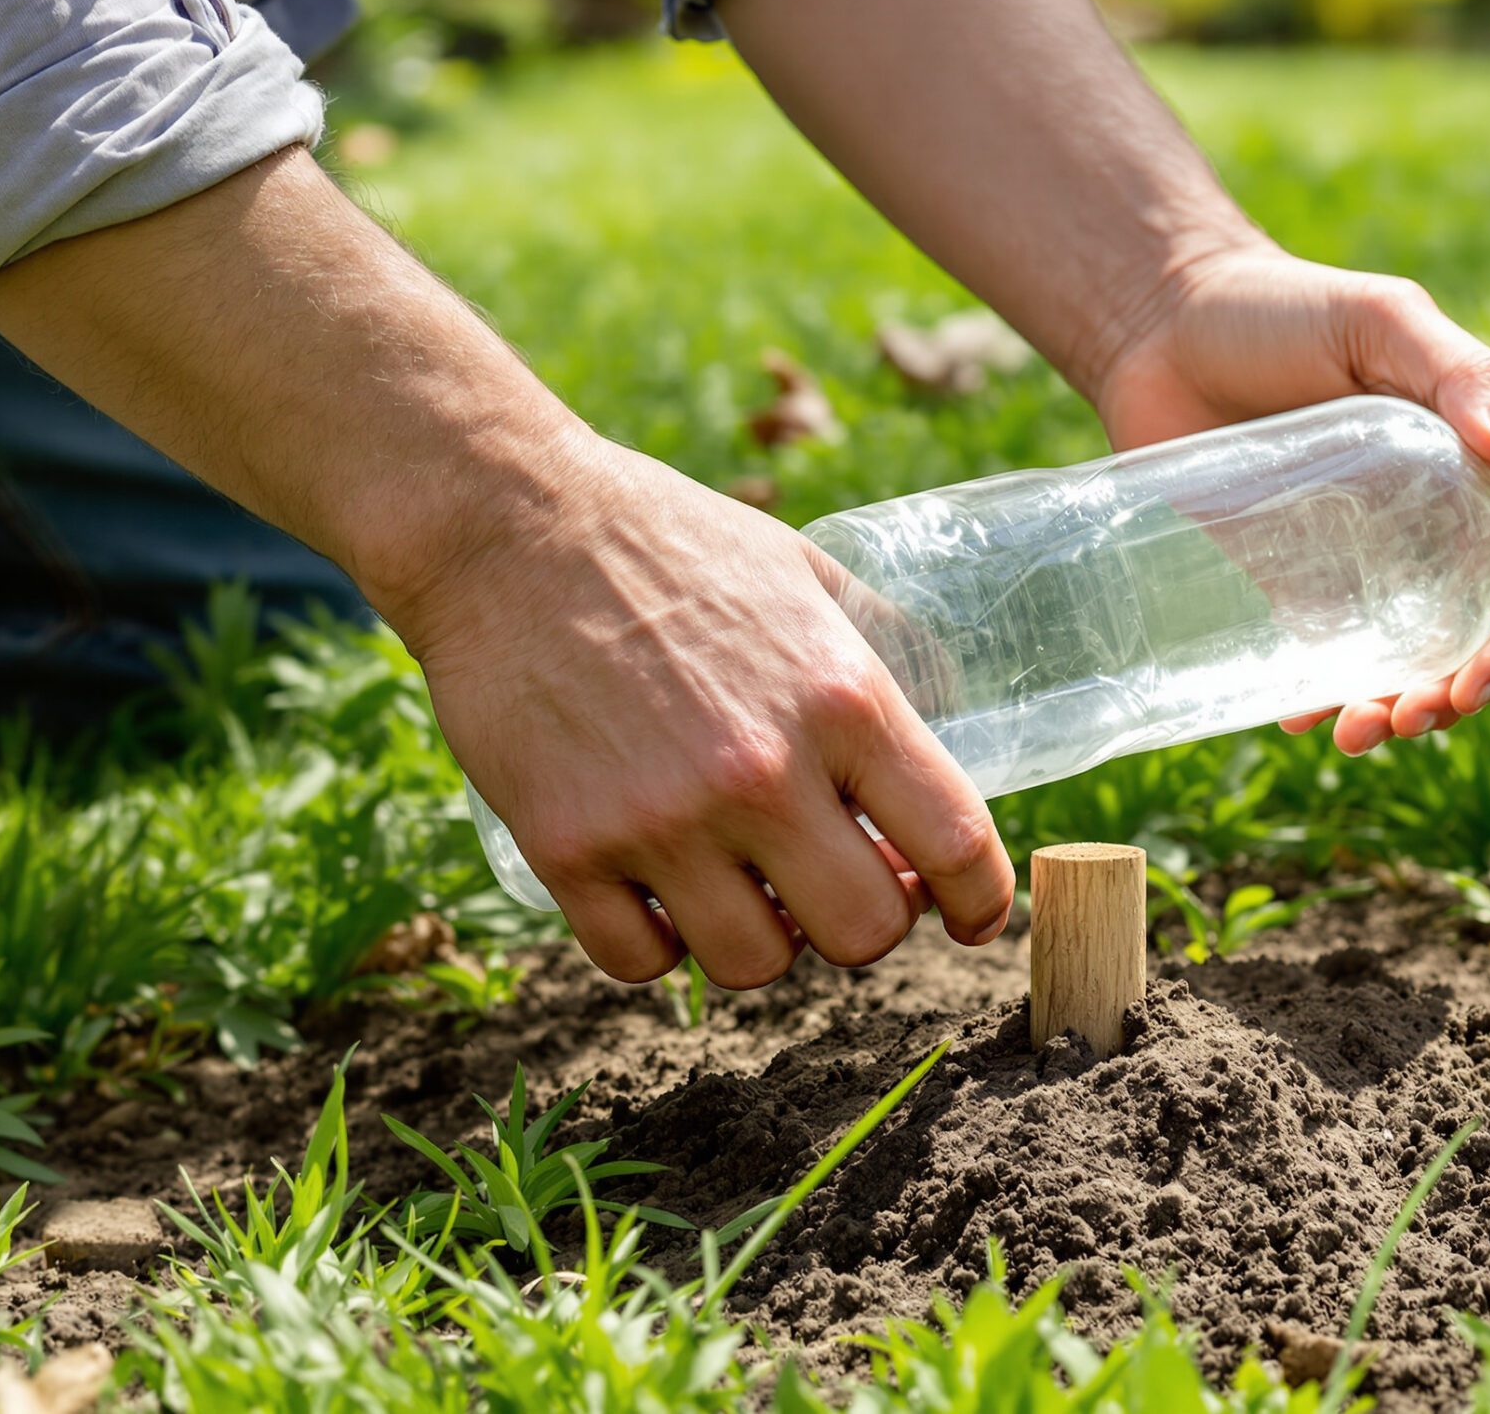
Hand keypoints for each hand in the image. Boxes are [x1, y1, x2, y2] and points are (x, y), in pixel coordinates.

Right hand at [395, 434, 1015, 987]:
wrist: (507, 524)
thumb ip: (882, 657)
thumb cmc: (670, 541)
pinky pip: (641, 962)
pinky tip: (656, 889)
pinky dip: (657, 942)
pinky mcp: (566, 847)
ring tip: (740, 879)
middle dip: (865, 921)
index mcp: (842, 697)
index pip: (956, 844)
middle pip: (865, 935)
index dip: (982, 901)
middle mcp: (761, 770)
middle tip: (836, 883)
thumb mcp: (808, 574)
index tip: (973, 916)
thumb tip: (952, 728)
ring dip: (761, 936)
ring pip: (756, 966)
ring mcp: (660, 818)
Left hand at [1091, 243, 1489, 755]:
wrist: (1160, 326)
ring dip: (1394, 709)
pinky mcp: (1291, 581)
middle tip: (1406, 719)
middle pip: (1478, 635)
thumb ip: (1458, 375)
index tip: (1479, 674)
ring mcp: (1364, 562)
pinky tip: (1296, 714)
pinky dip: (1320, 697)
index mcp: (1483, 471)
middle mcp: (1438, 527)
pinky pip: (1325, 658)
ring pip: (1407, 661)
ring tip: (1355, 733)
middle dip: (1456, 693)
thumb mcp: (1383, 322)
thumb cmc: (1286, 308)